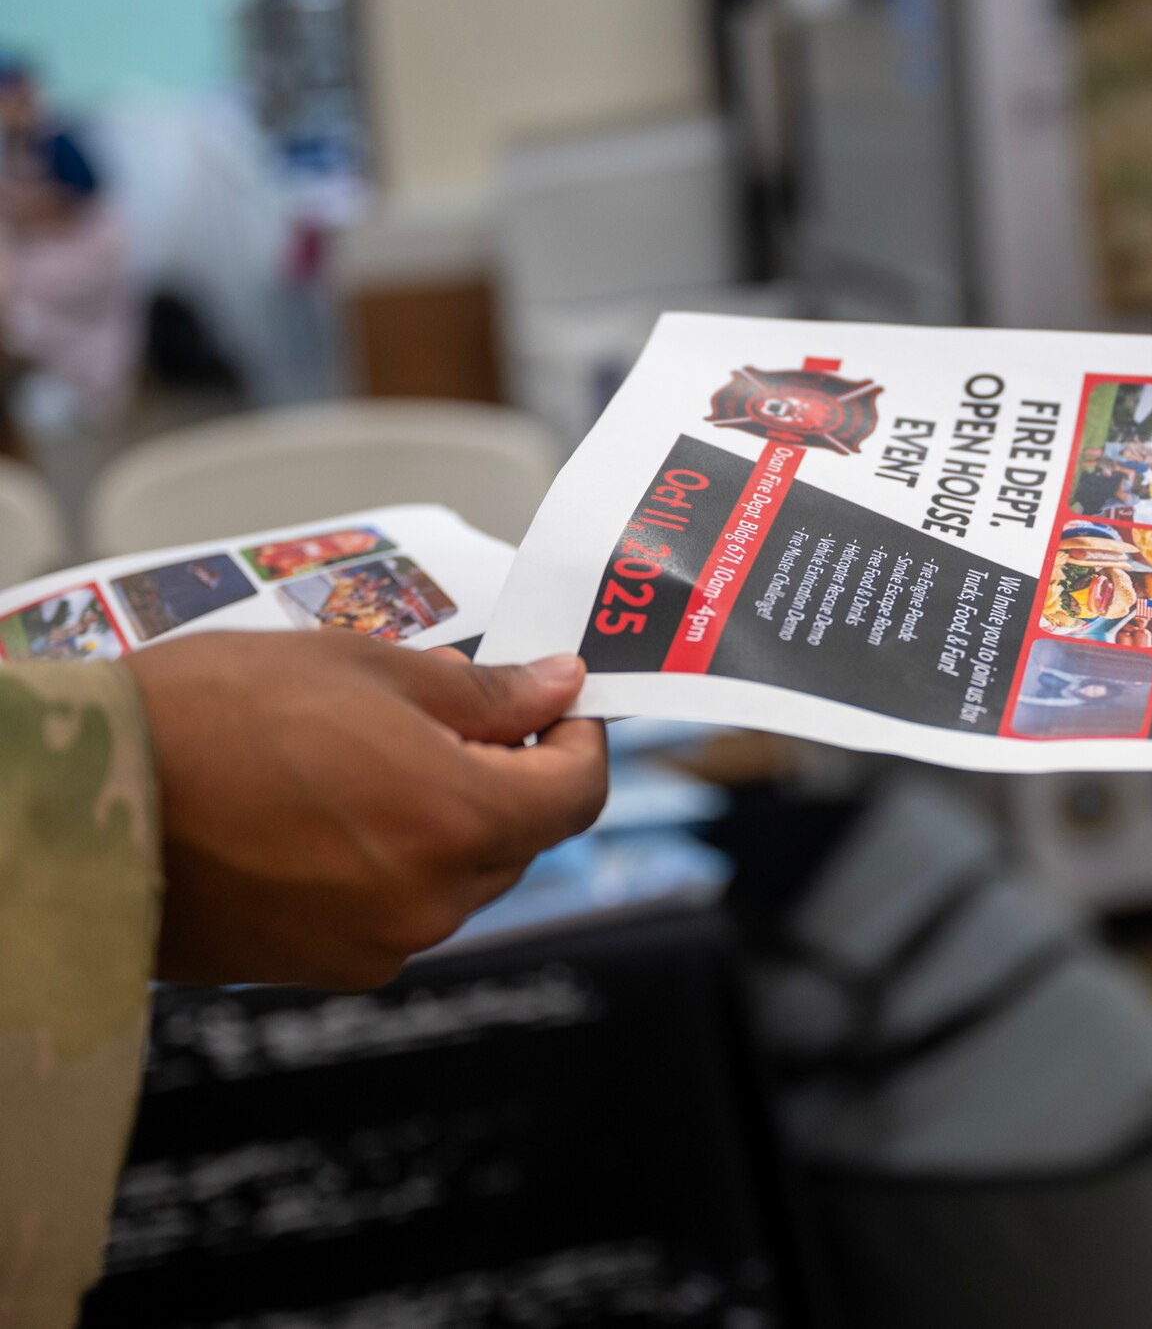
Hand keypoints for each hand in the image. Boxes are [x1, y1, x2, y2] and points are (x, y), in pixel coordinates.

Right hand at [128, 631, 606, 988]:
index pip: (577, 795)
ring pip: (462, 878)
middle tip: (452, 716)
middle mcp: (434, 899)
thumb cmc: (215, 715)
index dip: (580, 743)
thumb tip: (559, 686)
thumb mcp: (366, 668)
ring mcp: (381, 944)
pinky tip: (331, 813)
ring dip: (448, 821)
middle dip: (507, 775)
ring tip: (370, 758)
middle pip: (522, 838)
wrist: (86, 801)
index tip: (558, 707)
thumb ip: (482, 692)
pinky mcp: (328, 967)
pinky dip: (395, 864)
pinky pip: (400, 912)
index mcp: (460, 818)